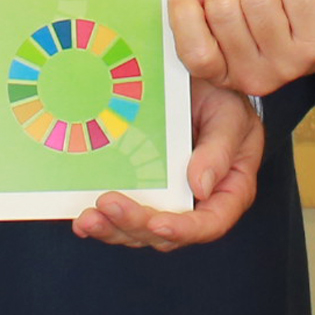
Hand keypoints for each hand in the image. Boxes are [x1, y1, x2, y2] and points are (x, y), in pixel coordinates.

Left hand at [73, 77, 265, 250]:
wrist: (199, 81)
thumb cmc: (225, 100)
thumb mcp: (231, 117)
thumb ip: (219, 151)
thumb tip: (200, 187)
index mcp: (226, 192)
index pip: (208, 224)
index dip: (183, 230)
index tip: (157, 224)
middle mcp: (195, 204)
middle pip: (165, 233)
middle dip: (133, 224)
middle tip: (107, 204)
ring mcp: (165, 200)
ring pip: (138, 231)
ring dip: (112, 228)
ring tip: (89, 218)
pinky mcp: (141, 192)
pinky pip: (121, 216)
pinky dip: (102, 221)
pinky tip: (83, 220)